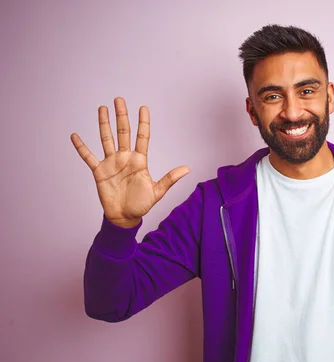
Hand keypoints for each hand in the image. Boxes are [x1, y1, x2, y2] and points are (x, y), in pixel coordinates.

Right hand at [71, 97, 189, 227]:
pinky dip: (81, 147)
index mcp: (140, 160)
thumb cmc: (141, 204)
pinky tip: (75, 135)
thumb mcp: (157, 191)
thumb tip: (187, 169)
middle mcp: (125, 158)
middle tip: (119, 99)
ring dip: (104, 124)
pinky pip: (88, 157)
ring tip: (102, 108)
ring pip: (106, 139)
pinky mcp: (99, 171)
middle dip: (121, 116)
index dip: (143, 123)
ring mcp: (112, 163)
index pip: (142, 137)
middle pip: (123, 132)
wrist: (125, 217)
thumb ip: (170, 179)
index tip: (144, 108)